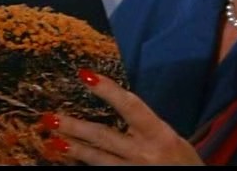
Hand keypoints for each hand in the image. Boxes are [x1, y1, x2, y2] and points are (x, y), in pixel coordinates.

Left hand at [44, 68, 204, 164]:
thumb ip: (147, 126)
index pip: (130, 106)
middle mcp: (144, 152)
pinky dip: (85, 165)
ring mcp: (133, 170)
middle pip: (104, 137)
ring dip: (73, 149)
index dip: (108, 90)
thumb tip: (120, 108)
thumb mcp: (172, 138)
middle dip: (76, 127)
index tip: (85, 76)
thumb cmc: (185, 163)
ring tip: (52, 140)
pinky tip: (69, 159)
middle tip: (51, 117)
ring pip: (97, 159)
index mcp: (159, 134)